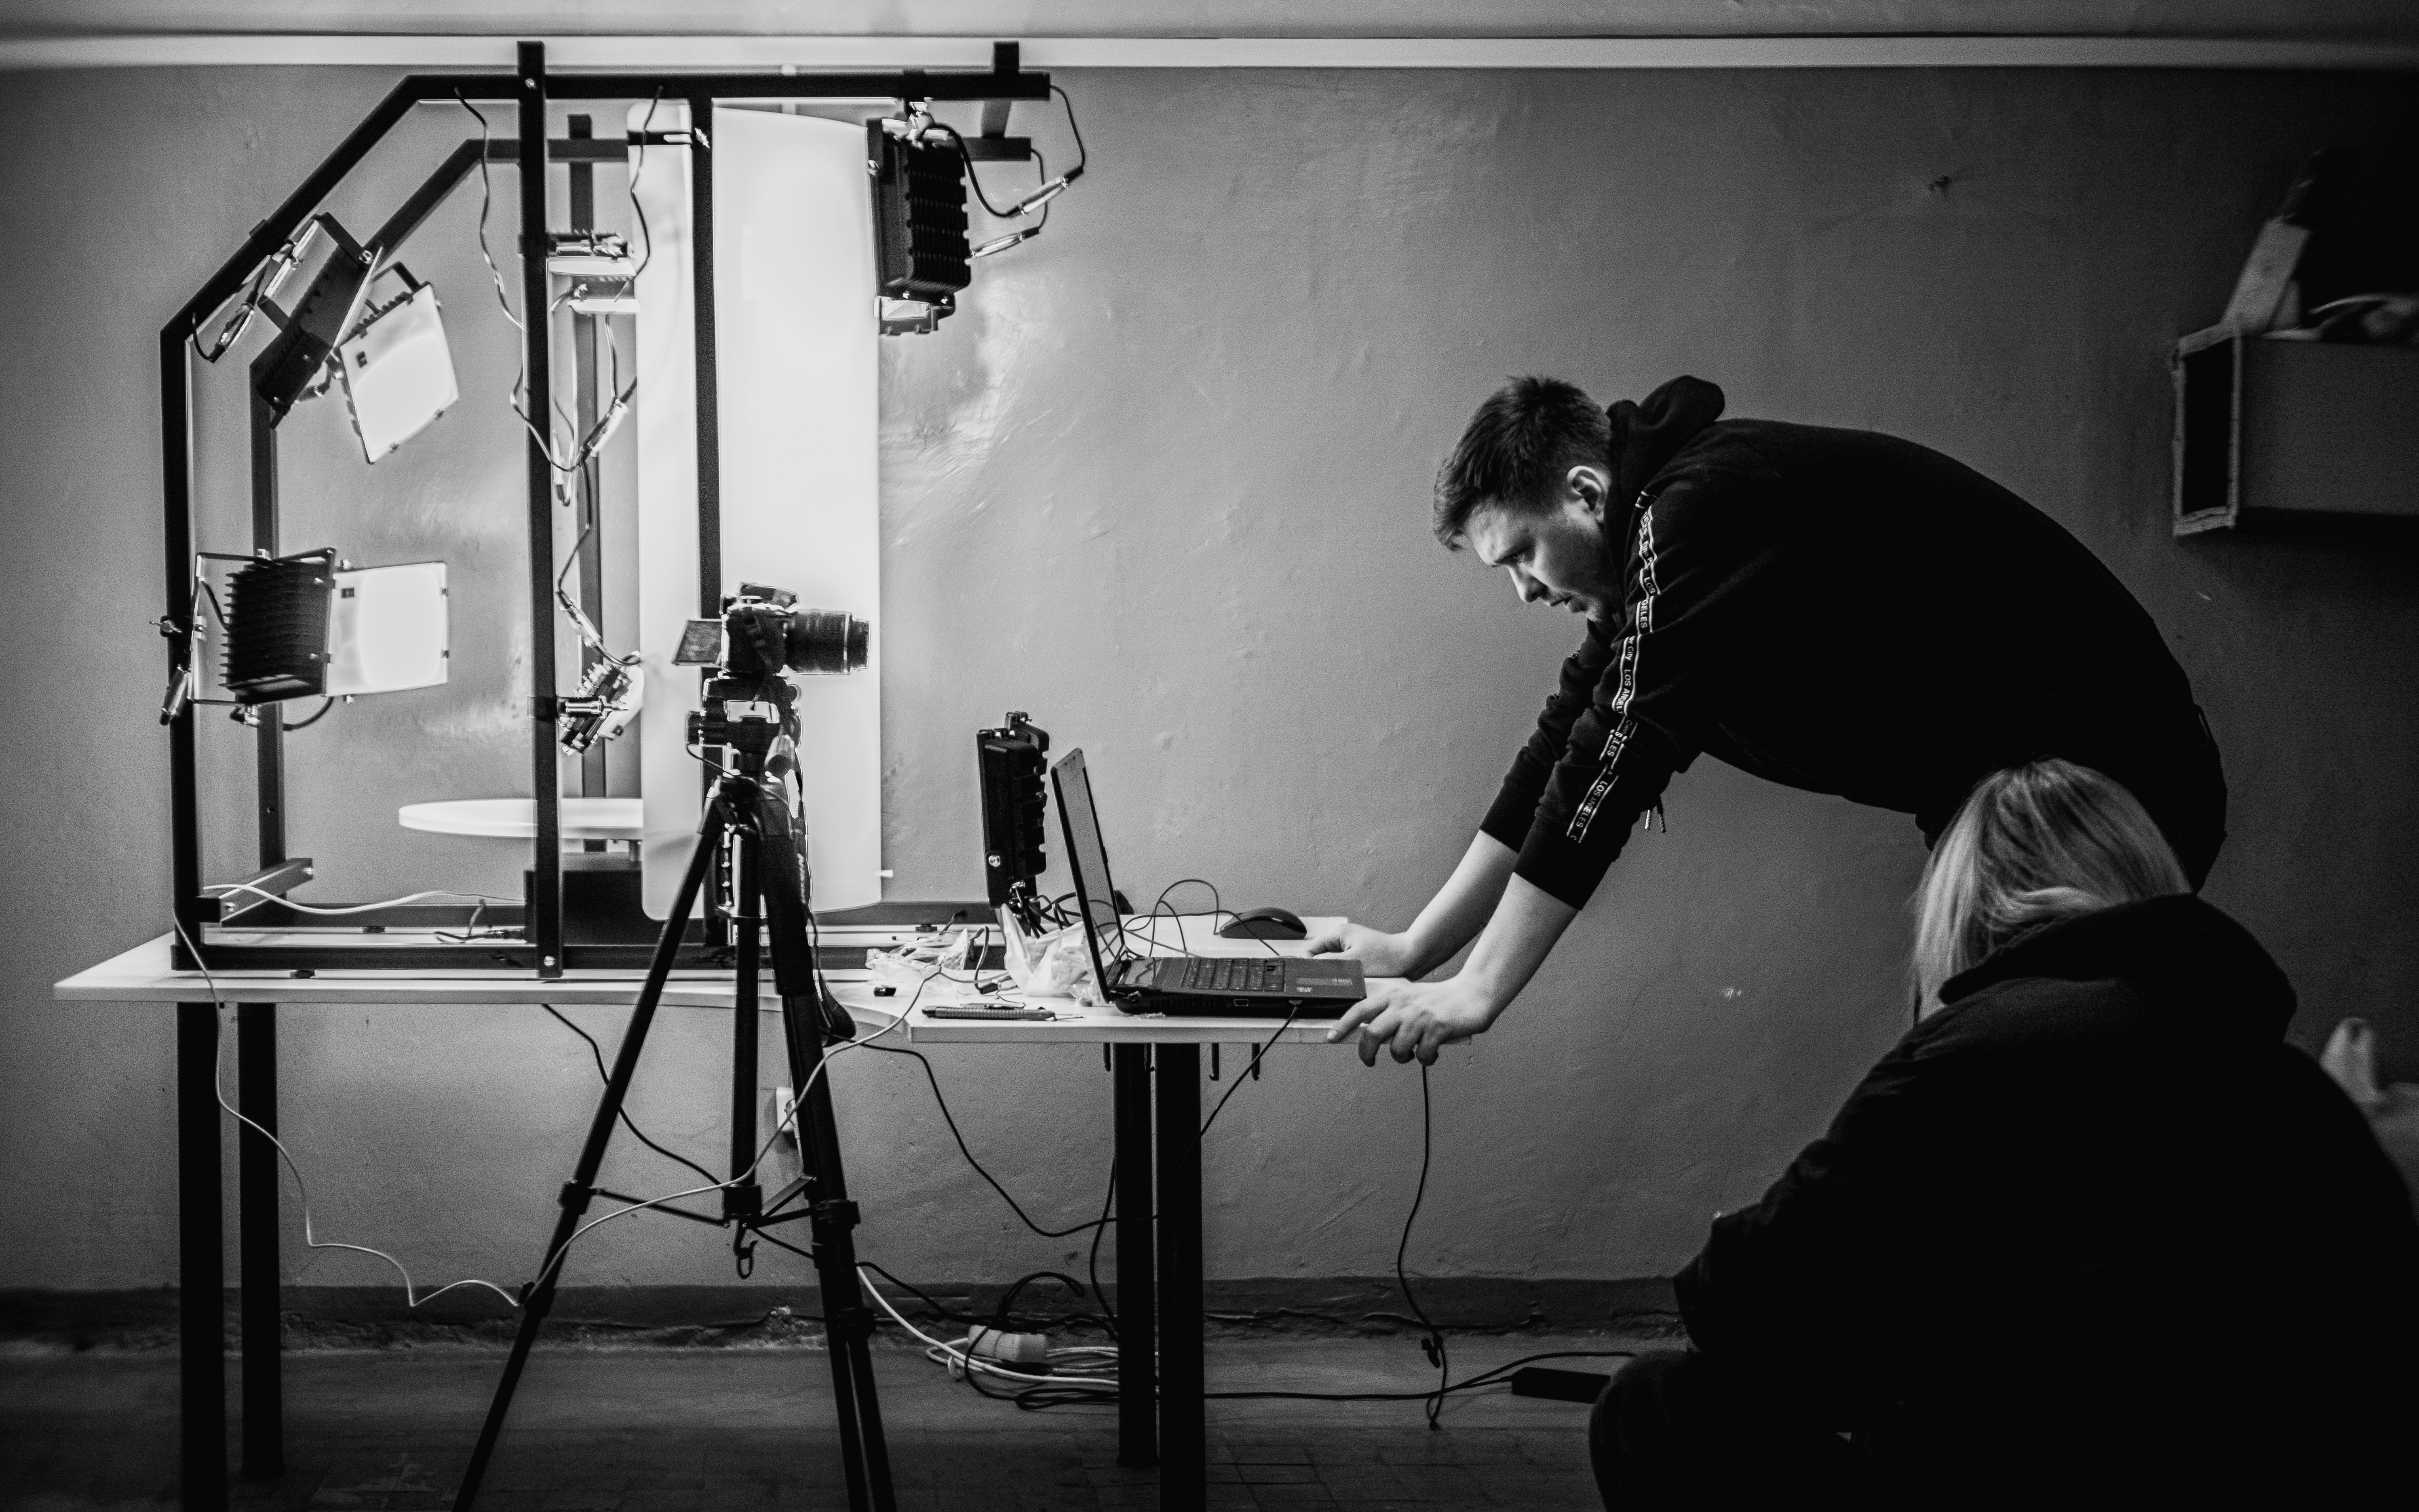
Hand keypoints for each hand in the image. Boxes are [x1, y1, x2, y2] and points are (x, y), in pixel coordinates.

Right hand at [1303, 920, 1423, 977]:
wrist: (1409, 958)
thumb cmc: (1385, 957)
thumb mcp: (1351, 962)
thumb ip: (1327, 965)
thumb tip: (1309, 969)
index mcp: (1337, 934)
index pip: (1311, 950)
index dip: (1309, 966)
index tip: (1311, 980)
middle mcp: (1343, 938)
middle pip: (1322, 959)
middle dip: (1326, 971)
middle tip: (1334, 981)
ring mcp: (1351, 948)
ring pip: (1334, 965)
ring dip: (1338, 975)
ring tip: (1349, 980)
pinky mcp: (1359, 957)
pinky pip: (1345, 968)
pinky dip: (1347, 976)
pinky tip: (1355, 981)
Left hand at [1324, 978, 1497, 1065]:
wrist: (1472, 994)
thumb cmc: (1439, 1001)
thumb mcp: (1410, 998)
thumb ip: (1391, 1012)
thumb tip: (1372, 1037)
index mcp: (1394, 996)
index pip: (1361, 1009)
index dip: (1343, 1024)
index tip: (1331, 1037)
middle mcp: (1404, 1005)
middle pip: (1373, 1033)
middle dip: (1366, 1053)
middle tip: (1369, 1062)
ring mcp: (1420, 1016)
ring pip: (1397, 1049)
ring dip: (1403, 1058)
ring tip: (1414, 1054)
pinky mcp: (1437, 1028)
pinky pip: (1423, 1055)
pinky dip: (1426, 1059)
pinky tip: (1433, 1053)